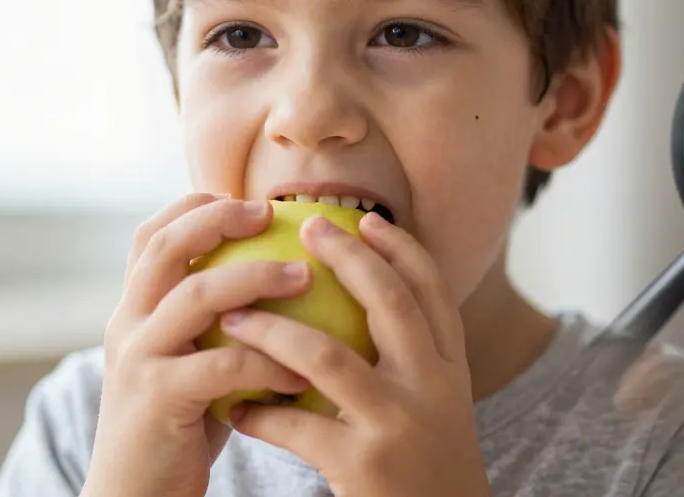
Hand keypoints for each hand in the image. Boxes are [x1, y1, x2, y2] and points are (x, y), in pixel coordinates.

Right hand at [84, 195, 312, 496]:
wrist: (135, 494)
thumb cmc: (181, 423)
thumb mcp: (192, 359)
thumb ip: (218, 320)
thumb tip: (289, 273)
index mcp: (137, 309)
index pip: (151, 236)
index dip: (194, 207)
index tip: (247, 197)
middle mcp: (128, 324)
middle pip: (165, 248)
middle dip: (219, 220)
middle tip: (272, 212)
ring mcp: (138, 359)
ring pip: (195, 297)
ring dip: (255, 278)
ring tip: (304, 277)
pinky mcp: (156, 400)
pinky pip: (220, 367)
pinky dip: (266, 363)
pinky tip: (302, 372)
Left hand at [222, 211, 490, 496]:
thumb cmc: (426, 464)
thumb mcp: (438, 403)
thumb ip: (414, 357)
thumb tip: (370, 298)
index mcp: (451, 368)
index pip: (433, 291)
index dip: (402, 249)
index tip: (366, 220)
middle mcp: (432, 386)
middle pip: (390, 301)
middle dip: (347, 257)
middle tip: (306, 228)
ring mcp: (397, 423)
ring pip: (328, 357)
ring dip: (273, 331)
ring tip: (232, 316)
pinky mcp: (362, 463)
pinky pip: (296, 425)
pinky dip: (260, 413)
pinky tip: (235, 409)